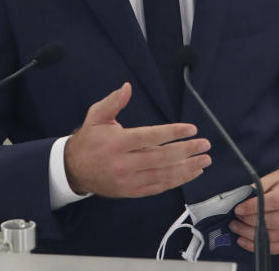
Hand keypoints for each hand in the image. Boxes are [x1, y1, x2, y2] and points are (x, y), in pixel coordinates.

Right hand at [64, 82, 211, 196]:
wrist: (74, 170)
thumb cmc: (89, 139)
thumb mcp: (97, 116)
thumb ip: (113, 101)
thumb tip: (127, 87)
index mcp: (118, 142)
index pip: (151, 137)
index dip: (173, 133)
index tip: (191, 129)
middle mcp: (124, 163)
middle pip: (161, 158)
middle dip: (187, 151)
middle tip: (205, 145)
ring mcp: (129, 179)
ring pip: (163, 175)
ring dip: (187, 169)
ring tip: (204, 161)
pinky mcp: (132, 191)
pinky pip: (158, 187)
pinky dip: (176, 181)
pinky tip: (190, 174)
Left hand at [229, 165, 278, 254]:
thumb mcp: (273, 178)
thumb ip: (258, 189)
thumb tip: (241, 201)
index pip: (274, 201)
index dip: (253, 207)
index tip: (238, 209)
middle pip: (275, 222)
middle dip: (251, 222)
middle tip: (236, 220)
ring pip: (276, 237)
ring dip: (253, 235)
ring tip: (238, 229)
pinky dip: (261, 246)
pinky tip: (248, 241)